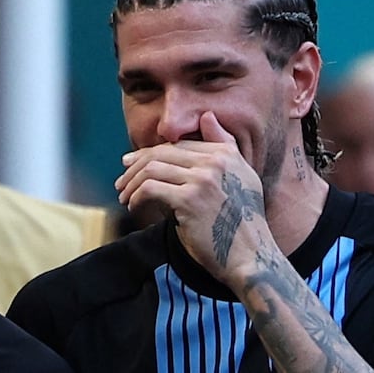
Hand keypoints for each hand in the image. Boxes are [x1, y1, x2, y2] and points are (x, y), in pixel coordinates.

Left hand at [115, 111, 272, 282]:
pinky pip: (150, 189)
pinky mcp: (189, 200)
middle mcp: (216, 162)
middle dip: (134, 166)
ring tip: (124, 196)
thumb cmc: (242, 224)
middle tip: (121, 181)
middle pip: (161, 153)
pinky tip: (134, 206)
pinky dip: (136, 197)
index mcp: (226, 154)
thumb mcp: (242, 177)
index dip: (149, 153)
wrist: (251, 257)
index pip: (177, 145)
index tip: (130, 164)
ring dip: (131, 183)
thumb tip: (207, 116)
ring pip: (152, 169)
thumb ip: (225, 145)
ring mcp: (202, 180)